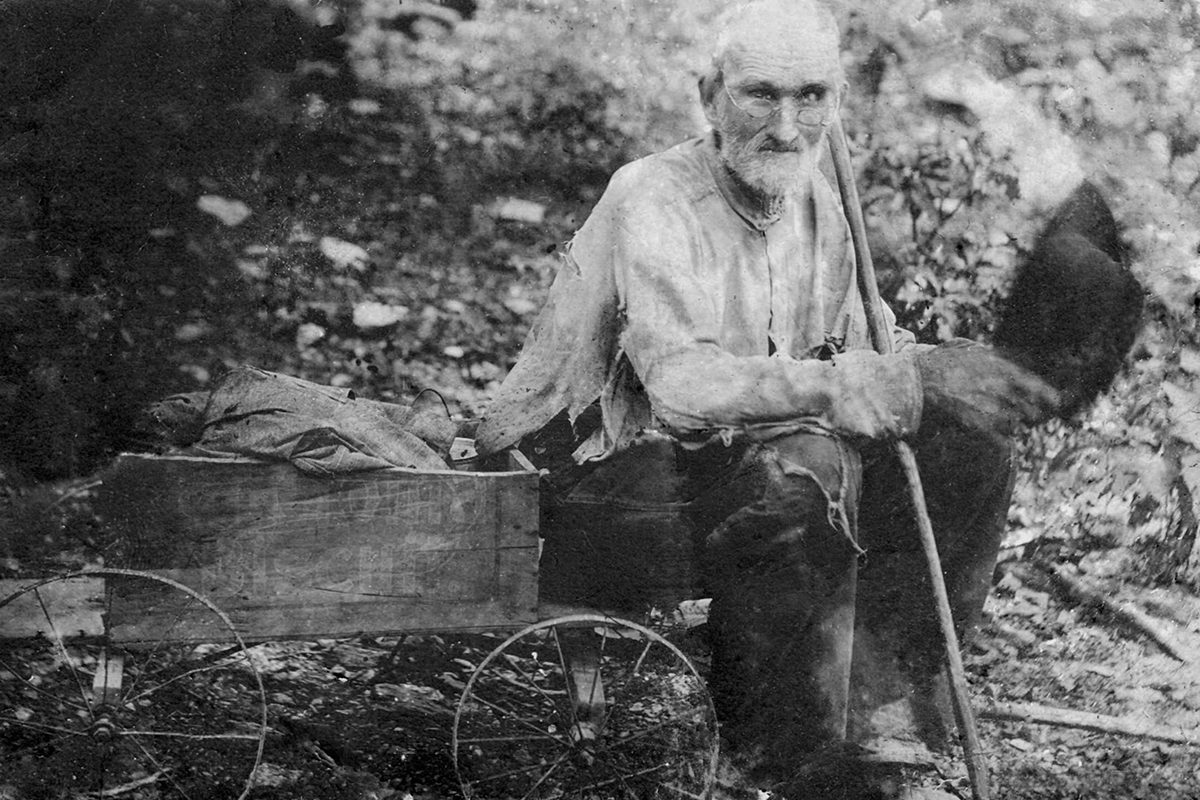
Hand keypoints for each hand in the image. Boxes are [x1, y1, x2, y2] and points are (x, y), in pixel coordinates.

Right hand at [916, 343, 1059, 436]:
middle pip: (1030, 409)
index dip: (1048, 396)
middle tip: (1028, 419)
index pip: (1034, 385)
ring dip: (1011, 427)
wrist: (914, 382)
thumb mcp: (964, 348)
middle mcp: (1000, 387)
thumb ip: (986, 353)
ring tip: (1001, 426)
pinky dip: (1002, 442)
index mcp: (999, 367)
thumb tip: (1000, 355)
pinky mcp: (978, 425)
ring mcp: (989, 406)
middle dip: (1031, 415)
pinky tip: (997, 440)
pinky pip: (1002, 440)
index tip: (1056, 404)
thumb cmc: (935, 364)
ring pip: (1016, 425)